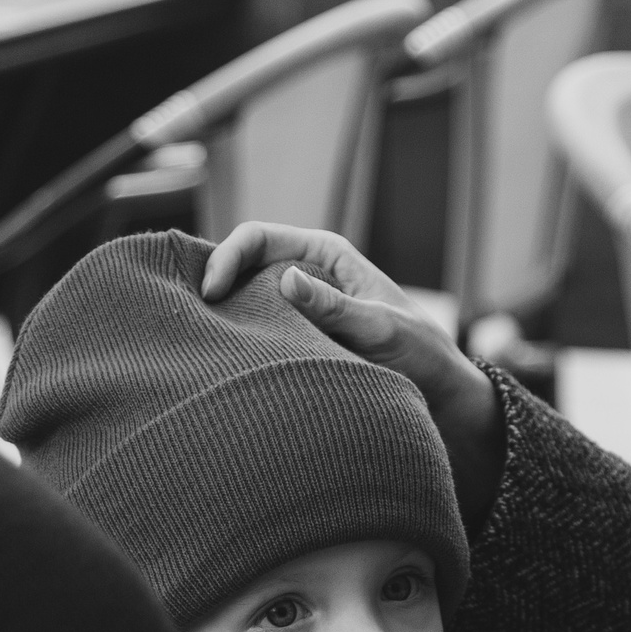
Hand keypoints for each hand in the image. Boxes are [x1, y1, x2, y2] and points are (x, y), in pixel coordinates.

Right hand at [202, 224, 506, 510]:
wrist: (439, 393)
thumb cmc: (420, 352)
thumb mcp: (379, 326)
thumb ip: (335, 307)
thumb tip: (285, 280)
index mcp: (326, 255)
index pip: (260, 238)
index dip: (228, 256)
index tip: (212, 292)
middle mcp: (307, 276)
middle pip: (243, 267)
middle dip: (215, 286)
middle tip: (191, 320)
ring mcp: (299, 310)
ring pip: (246, 304)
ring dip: (225, 319)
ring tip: (202, 342)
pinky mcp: (297, 342)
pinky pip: (259, 335)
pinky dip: (240, 344)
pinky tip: (226, 363)